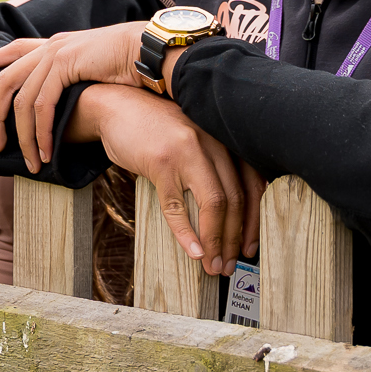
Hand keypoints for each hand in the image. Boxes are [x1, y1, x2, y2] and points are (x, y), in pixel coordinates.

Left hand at [0, 24, 144, 171]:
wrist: (152, 50)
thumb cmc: (131, 64)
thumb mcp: (95, 68)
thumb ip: (75, 77)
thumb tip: (66, 101)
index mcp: (56, 43)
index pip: (12, 49)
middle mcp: (51, 45)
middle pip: (5, 80)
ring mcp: (56, 53)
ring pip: (22, 100)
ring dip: (23, 137)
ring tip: (29, 162)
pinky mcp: (65, 65)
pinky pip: (41, 105)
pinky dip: (40, 132)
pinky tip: (46, 152)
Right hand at [76, 82, 262, 273]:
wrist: (117, 107)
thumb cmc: (156, 128)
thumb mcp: (193, 137)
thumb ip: (213, 163)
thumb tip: (232, 212)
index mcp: (223, 138)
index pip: (252, 184)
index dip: (253, 220)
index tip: (251, 246)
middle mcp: (211, 142)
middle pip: (235, 198)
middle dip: (235, 237)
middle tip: (230, 264)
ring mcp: (186, 152)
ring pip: (213, 204)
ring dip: (215, 240)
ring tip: (212, 264)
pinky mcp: (160, 163)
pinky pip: (177, 206)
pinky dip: (186, 233)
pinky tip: (191, 251)